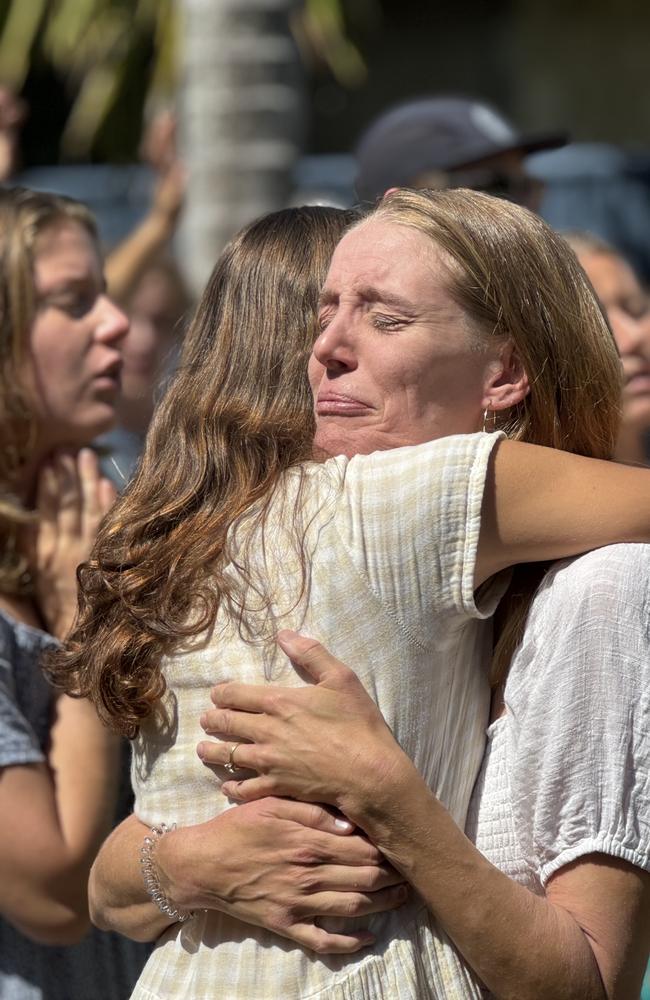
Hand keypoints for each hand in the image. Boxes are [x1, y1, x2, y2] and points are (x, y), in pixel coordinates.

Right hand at [35, 449, 115, 638]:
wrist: (82, 640)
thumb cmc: (60, 605)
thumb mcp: (38, 575)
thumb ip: (34, 545)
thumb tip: (27, 518)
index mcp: (44, 554)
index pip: (45, 511)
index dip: (48, 484)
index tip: (50, 460)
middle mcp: (65, 551)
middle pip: (67, 505)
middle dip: (67, 475)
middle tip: (68, 448)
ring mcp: (89, 555)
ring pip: (88, 510)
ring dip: (87, 481)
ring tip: (88, 456)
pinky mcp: (109, 562)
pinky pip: (110, 529)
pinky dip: (110, 505)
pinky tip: (110, 485)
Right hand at [156, 796, 406, 953]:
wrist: (201, 865)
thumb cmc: (237, 828)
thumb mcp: (272, 805)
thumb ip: (312, 812)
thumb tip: (349, 823)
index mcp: (308, 842)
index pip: (360, 848)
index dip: (386, 848)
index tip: (403, 844)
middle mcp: (308, 875)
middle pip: (363, 878)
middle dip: (392, 876)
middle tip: (412, 872)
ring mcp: (298, 904)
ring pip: (352, 907)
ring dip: (382, 905)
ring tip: (403, 898)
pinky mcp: (286, 925)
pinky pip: (323, 940)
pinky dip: (348, 943)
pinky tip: (367, 938)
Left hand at [197, 632, 413, 823]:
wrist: (368, 772)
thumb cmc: (358, 723)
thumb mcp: (341, 678)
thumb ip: (311, 653)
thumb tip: (284, 634)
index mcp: (279, 701)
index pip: (236, 695)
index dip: (222, 694)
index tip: (217, 696)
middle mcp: (266, 731)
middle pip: (228, 724)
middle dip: (213, 720)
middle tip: (206, 720)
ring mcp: (269, 761)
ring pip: (228, 756)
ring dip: (212, 752)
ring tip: (203, 750)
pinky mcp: (277, 786)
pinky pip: (244, 788)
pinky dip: (231, 787)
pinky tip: (227, 786)